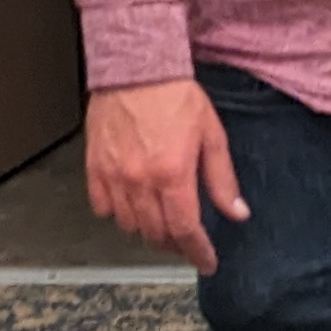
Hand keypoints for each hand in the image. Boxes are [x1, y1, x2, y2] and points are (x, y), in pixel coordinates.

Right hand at [84, 78, 243, 274]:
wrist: (135, 68)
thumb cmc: (174, 95)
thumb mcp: (212, 135)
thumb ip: (222, 179)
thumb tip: (236, 212)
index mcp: (173, 174)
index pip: (185, 230)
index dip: (197, 252)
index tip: (206, 262)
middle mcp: (140, 180)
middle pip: (156, 233)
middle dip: (175, 245)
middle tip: (188, 243)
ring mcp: (113, 175)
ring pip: (128, 224)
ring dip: (148, 231)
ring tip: (163, 225)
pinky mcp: (94, 166)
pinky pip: (102, 206)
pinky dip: (117, 214)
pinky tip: (132, 207)